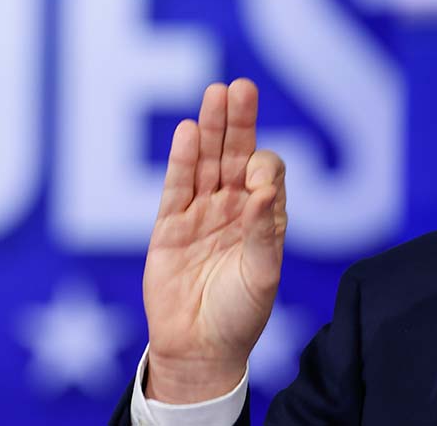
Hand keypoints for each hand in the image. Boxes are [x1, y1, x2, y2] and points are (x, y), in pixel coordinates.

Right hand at [142, 78, 286, 402]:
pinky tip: (189, 131)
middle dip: (238, 122)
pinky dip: (183, 160)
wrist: (200, 349)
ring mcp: (200, 214)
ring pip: (206, 163)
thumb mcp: (262, 274)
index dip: (265, 167)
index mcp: (263, 217)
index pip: (267, 174)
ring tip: (216, 93)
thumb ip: (262, 231)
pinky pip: (176, 187)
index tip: (259, 177)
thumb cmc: (241, 314)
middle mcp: (233, 208)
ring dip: (211, 130)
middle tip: (241, 87)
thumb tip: (262, 189)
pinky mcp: (169, 227)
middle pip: (235, 155)